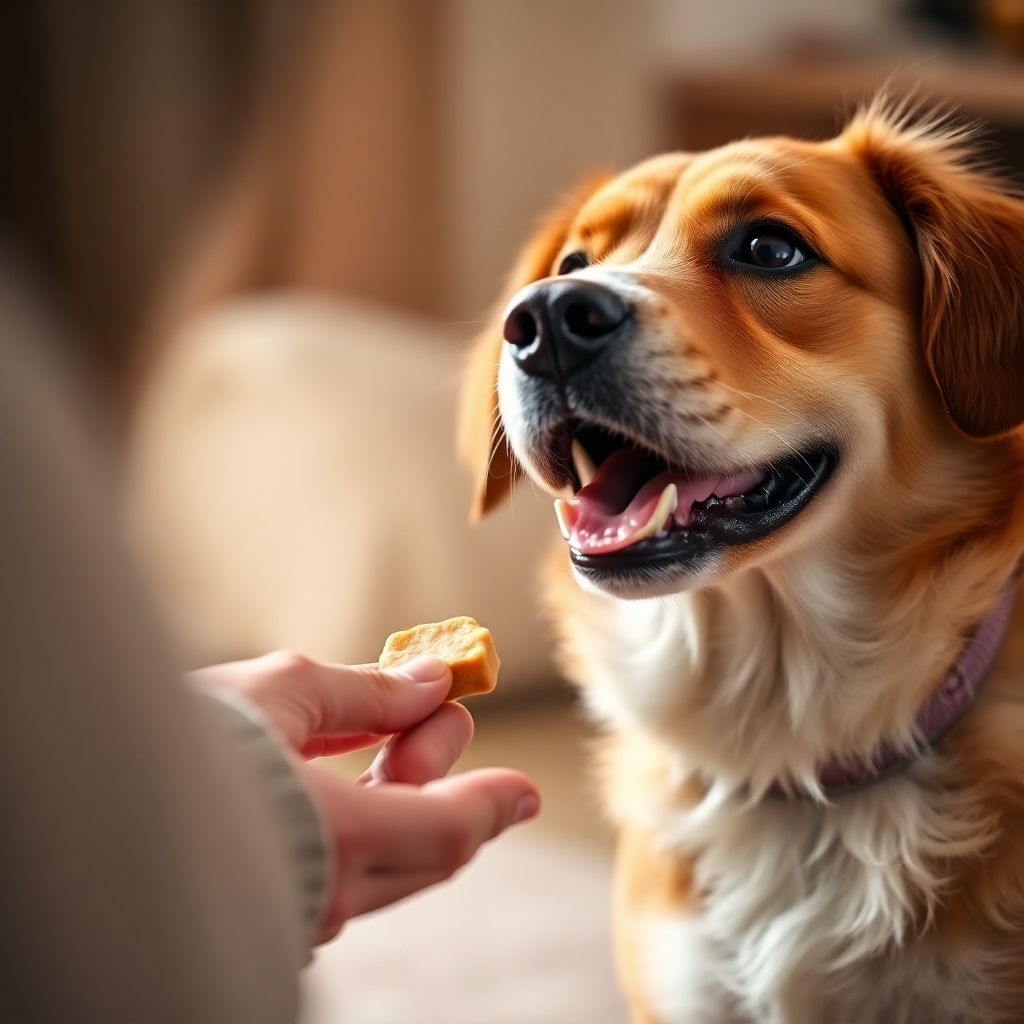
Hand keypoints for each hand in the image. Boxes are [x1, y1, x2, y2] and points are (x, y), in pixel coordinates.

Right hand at [189, 651, 539, 942]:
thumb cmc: (177, 738)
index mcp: (337, 838)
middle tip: (436, 715)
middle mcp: (323, 893)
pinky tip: (339, 773)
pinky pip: (339, 873)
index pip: (449, 832)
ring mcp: (293, 913)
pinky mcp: (266, 910)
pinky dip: (361, 824)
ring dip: (402, 797)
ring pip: (384, 863)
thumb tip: (427, 681)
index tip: (527, 790)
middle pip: (425, 849)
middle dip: (444, 778)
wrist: (84, 792)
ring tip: (391, 730)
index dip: (493, 804)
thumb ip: (364, 691)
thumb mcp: (278, 691)